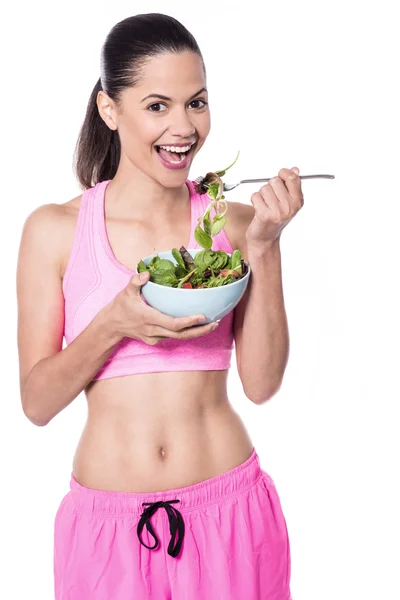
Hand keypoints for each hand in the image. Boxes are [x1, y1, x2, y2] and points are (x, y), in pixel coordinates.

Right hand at [103, 271, 217, 345]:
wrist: (111, 326)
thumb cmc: (120, 306)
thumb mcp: (126, 291)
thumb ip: (136, 282)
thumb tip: (147, 273)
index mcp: (149, 318)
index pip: (172, 323)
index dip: (188, 322)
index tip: (202, 316)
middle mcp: (153, 331)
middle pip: (181, 334)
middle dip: (200, 330)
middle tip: (216, 322)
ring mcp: (154, 338)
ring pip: (179, 338)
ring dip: (196, 332)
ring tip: (212, 324)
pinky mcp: (155, 341)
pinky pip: (173, 337)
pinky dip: (186, 332)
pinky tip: (197, 325)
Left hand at [245, 167, 303, 248]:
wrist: (265, 239)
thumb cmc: (275, 218)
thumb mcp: (288, 202)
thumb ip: (291, 185)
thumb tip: (295, 169)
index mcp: (298, 201)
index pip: (292, 178)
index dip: (283, 174)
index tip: (280, 178)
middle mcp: (290, 207)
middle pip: (275, 181)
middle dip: (270, 187)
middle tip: (270, 199)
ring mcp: (278, 211)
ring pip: (264, 188)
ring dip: (261, 195)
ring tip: (265, 205)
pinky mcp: (264, 215)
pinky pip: (255, 196)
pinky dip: (254, 201)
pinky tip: (259, 209)